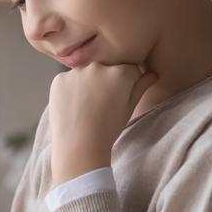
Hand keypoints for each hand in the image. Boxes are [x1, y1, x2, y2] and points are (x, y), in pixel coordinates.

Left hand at [49, 64, 156, 182]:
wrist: (79, 145)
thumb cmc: (109, 129)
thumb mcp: (130, 108)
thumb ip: (141, 86)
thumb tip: (152, 74)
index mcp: (121, 72)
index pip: (130, 70)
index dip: (128, 84)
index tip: (120, 99)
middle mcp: (98, 66)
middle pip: (107, 68)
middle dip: (107, 81)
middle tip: (102, 104)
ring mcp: (76, 72)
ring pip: (87, 73)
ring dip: (88, 83)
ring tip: (87, 106)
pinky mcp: (59, 79)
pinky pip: (69, 80)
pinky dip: (71, 89)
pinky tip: (73, 106)